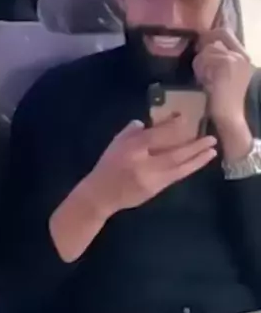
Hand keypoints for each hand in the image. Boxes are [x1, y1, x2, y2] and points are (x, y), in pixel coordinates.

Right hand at [89, 114, 216, 215]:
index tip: (186, 118)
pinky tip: (198, 163)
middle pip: (174, 154)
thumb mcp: (116, 143)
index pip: (156, 135)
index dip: (172, 126)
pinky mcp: (155, 190)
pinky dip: (188, 169)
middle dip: (194, 146)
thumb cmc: (108, 165)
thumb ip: (133, 131)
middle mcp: (143, 163)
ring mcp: (150, 179)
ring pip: (179, 168)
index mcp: (130, 148)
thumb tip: (151, 123)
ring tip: (212, 151)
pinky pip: (176, 177)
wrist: (101, 194)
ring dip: (197, 159)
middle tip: (211, 138)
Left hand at [193, 28, 253, 125]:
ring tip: (203, 79)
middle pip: (218, 34)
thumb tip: (202, 45)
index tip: (200, 45)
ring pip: (209, 48)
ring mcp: (236, 58)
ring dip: (201, 63)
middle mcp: (242, 55)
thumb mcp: (220, 74)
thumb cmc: (222, 99)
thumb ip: (216, 58)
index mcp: (244, 57)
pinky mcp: (227, 63)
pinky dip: (201, 69)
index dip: (211, 34)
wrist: (229, 115)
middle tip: (200, 60)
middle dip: (205, 46)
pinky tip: (205, 81)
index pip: (226, 32)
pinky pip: (206, 57)